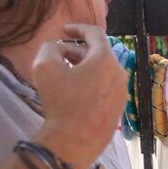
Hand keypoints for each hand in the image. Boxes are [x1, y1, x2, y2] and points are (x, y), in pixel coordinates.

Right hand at [32, 24, 125, 168]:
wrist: (75, 141)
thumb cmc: (60, 102)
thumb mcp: (45, 66)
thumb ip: (49, 48)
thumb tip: (58, 48)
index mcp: (106, 59)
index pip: (95, 33)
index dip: (78, 28)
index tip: (65, 30)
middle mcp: (120, 73)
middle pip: (99, 53)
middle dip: (78, 50)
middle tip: (59, 54)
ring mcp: (122, 91)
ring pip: (103, 70)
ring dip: (85, 66)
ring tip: (65, 72)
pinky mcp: (119, 107)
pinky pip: (106, 86)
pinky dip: (92, 81)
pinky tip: (76, 90)